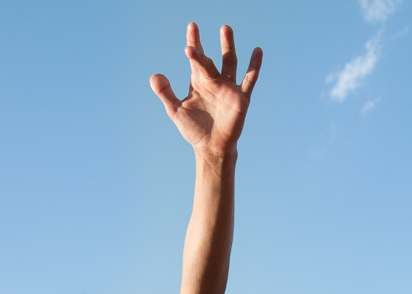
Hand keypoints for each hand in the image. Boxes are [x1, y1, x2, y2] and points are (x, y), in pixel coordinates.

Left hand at [150, 23, 262, 158]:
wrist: (210, 148)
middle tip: (207, 27)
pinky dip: (254, 66)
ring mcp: (228, 88)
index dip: (194, 43)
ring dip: (228, 46)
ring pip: (229, 63)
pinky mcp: (241, 98)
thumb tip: (154, 76)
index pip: (196, 58)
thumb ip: (165, 93)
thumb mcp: (176, 110)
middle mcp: (214, 81)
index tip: (192, 27)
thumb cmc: (194, 129)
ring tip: (225, 29)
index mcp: (199, 81)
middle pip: (211, 59)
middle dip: (209, 45)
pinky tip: (257, 51)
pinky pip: (249, 80)